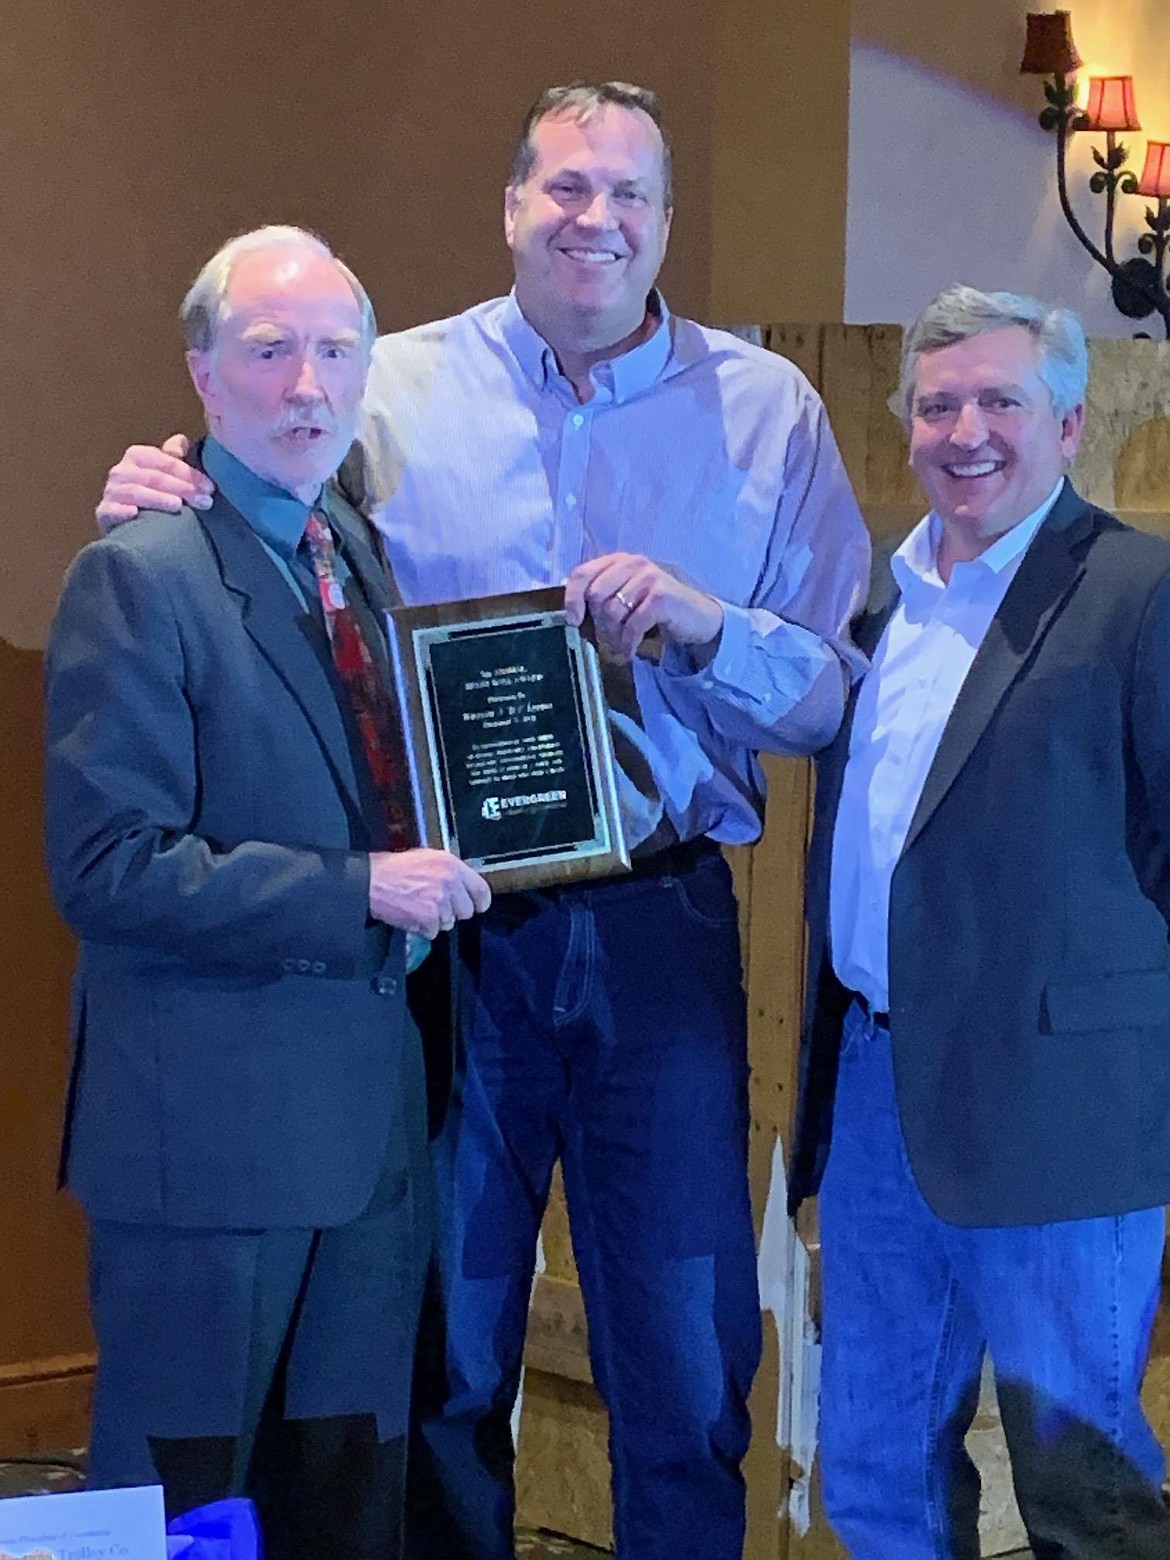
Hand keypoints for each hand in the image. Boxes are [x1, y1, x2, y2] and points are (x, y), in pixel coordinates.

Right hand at [96, 434, 214, 532]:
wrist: (130, 527)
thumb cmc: (153, 497)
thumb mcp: (165, 474)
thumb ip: (173, 457)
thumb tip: (181, 443)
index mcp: (137, 456)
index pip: (165, 461)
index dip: (189, 473)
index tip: (210, 488)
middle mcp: (121, 471)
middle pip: (154, 476)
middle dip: (182, 488)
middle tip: (204, 501)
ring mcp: (111, 492)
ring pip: (136, 492)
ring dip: (158, 498)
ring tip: (177, 506)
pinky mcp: (104, 513)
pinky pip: (112, 510)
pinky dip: (123, 512)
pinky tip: (136, 514)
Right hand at [368, 848, 491, 938]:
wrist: (373, 881)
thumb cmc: (395, 869)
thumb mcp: (427, 858)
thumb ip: (449, 872)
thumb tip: (464, 886)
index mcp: (451, 865)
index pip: (481, 889)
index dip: (479, 901)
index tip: (477, 906)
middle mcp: (449, 882)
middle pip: (466, 911)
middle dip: (452, 912)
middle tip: (435, 905)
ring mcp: (440, 901)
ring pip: (449, 923)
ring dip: (435, 920)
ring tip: (418, 906)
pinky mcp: (429, 918)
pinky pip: (433, 932)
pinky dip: (422, 928)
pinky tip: (412, 915)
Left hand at [563, 551, 723, 664]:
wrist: (698, 617)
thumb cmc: (657, 609)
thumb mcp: (628, 596)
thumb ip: (602, 595)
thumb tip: (571, 611)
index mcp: (620, 560)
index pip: (583, 573)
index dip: (572, 598)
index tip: (573, 620)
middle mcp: (634, 563)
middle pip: (596, 596)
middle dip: (599, 624)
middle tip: (608, 639)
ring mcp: (649, 577)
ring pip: (612, 612)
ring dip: (613, 637)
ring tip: (621, 645)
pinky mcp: (661, 597)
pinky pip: (632, 625)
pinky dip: (627, 644)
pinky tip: (630, 651)